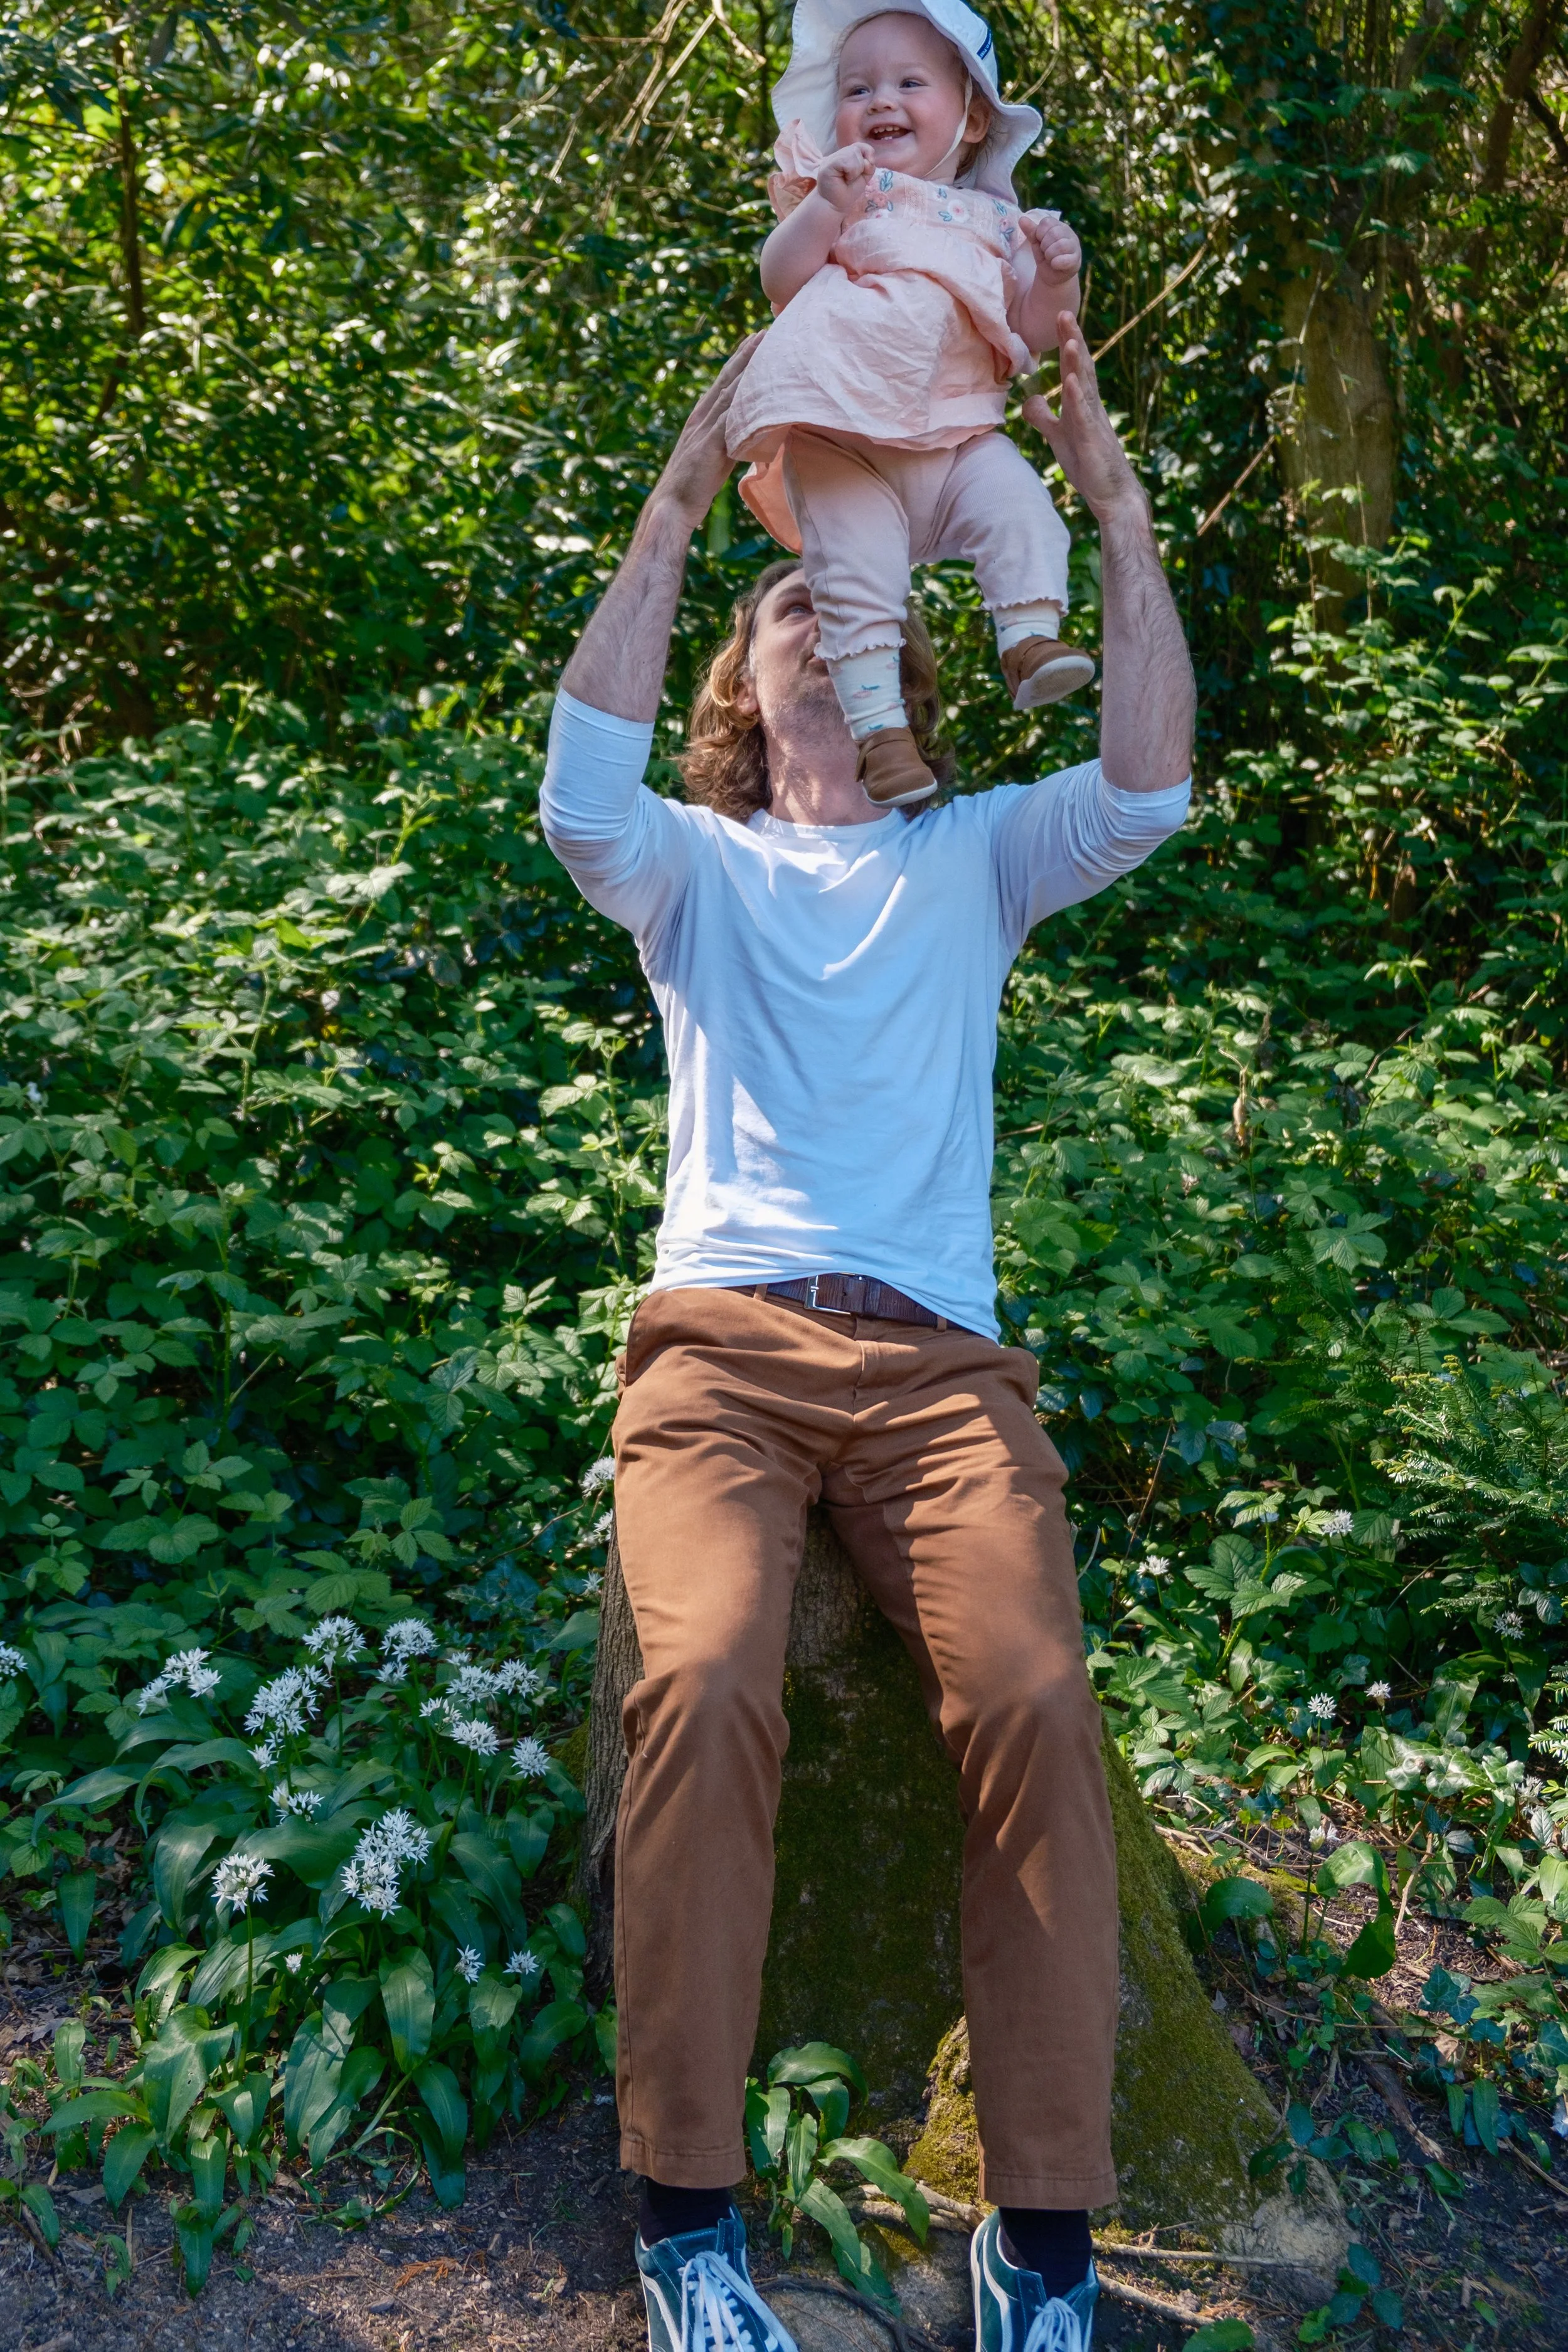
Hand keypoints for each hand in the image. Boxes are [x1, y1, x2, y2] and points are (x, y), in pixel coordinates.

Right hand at [655, 334, 765, 527]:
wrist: (671, 506)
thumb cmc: (691, 488)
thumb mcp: (712, 459)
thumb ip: (728, 444)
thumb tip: (746, 440)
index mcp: (700, 420)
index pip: (724, 384)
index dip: (740, 361)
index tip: (757, 340)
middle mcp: (701, 418)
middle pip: (728, 379)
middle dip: (747, 354)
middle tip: (766, 331)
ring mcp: (705, 429)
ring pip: (730, 391)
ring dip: (748, 368)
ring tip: (765, 346)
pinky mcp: (710, 444)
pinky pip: (730, 416)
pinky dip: (744, 398)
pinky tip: (759, 385)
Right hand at [814, 142, 875, 213]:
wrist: (834, 205)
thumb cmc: (847, 192)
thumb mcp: (863, 177)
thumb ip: (869, 166)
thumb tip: (869, 160)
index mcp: (846, 155)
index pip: (860, 145)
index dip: (868, 153)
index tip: (867, 168)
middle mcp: (839, 154)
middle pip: (858, 148)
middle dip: (861, 167)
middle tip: (851, 178)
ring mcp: (832, 157)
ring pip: (853, 153)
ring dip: (855, 171)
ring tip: (847, 179)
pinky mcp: (828, 164)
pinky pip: (847, 161)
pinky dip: (851, 172)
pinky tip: (844, 179)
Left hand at [1020, 209, 1081, 282]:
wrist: (1052, 276)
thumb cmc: (1045, 256)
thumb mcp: (1036, 243)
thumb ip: (1031, 231)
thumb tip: (1021, 219)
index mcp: (1059, 226)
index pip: (1046, 222)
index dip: (1039, 234)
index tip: (1040, 242)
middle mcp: (1069, 233)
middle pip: (1054, 233)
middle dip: (1044, 246)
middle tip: (1045, 252)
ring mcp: (1075, 247)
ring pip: (1060, 246)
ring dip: (1049, 255)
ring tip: (1050, 259)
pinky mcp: (1076, 261)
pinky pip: (1065, 260)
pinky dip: (1056, 263)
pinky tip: (1054, 265)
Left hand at [1021, 313, 1145, 524]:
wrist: (1111, 493)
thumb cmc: (1088, 463)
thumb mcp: (1058, 435)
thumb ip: (1044, 416)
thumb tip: (1030, 399)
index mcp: (1082, 402)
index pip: (1074, 366)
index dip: (1067, 341)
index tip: (1060, 315)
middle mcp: (1090, 406)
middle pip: (1081, 366)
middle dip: (1072, 339)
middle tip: (1063, 311)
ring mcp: (1092, 421)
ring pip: (1084, 386)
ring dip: (1076, 362)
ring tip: (1068, 337)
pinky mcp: (1091, 440)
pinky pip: (1083, 416)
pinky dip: (1077, 398)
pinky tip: (1070, 382)